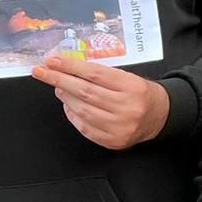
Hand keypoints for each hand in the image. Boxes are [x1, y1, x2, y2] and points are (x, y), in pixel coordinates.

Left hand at [31, 55, 170, 149]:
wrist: (160, 116)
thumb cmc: (139, 93)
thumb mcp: (127, 77)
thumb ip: (100, 74)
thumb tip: (66, 69)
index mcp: (132, 87)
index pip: (95, 74)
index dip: (70, 66)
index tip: (52, 61)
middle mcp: (127, 107)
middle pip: (85, 91)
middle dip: (59, 80)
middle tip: (41, 71)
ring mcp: (120, 126)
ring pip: (82, 110)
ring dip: (65, 97)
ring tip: (58, 87)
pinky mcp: (113, 140)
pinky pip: (85, 127)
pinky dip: (72, 114)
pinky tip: (69, 105)